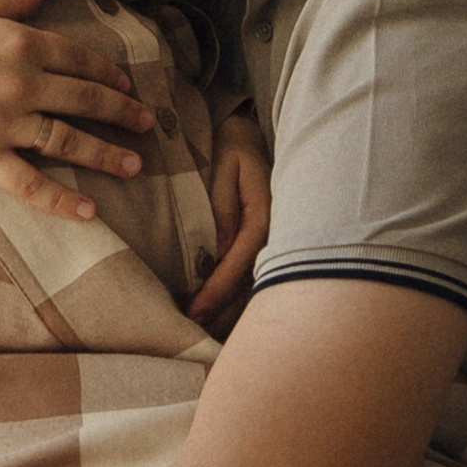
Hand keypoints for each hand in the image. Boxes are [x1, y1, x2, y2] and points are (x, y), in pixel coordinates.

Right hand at [0, 0, 157, 222]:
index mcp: (20, 42)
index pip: (79, 58)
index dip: (107, 72)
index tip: (125, 84)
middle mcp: (22, 82)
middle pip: (85, 99)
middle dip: (121, 112)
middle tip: (146, 125)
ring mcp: (5, 122)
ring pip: (69, 141)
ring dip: (106, 153)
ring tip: (134, 165)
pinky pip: (30, 183)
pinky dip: (60, 200)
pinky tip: (89, 211)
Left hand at [187, 108, 272, 326]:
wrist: (251, 133)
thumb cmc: (234, 149)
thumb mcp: (226, 172)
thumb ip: (222, 210)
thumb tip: (216, 253)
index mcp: (265, 216)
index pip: (240, 261)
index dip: (217, 290)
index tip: (194, 311)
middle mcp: (275, 234)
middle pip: (249, 285)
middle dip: (221, 312)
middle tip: (190, 333)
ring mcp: (274, 242)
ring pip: (252, 288)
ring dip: (227, 312)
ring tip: (199, 333)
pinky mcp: (266, 245)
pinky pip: (252, 279)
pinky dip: (234, 300)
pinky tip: (216, 318)